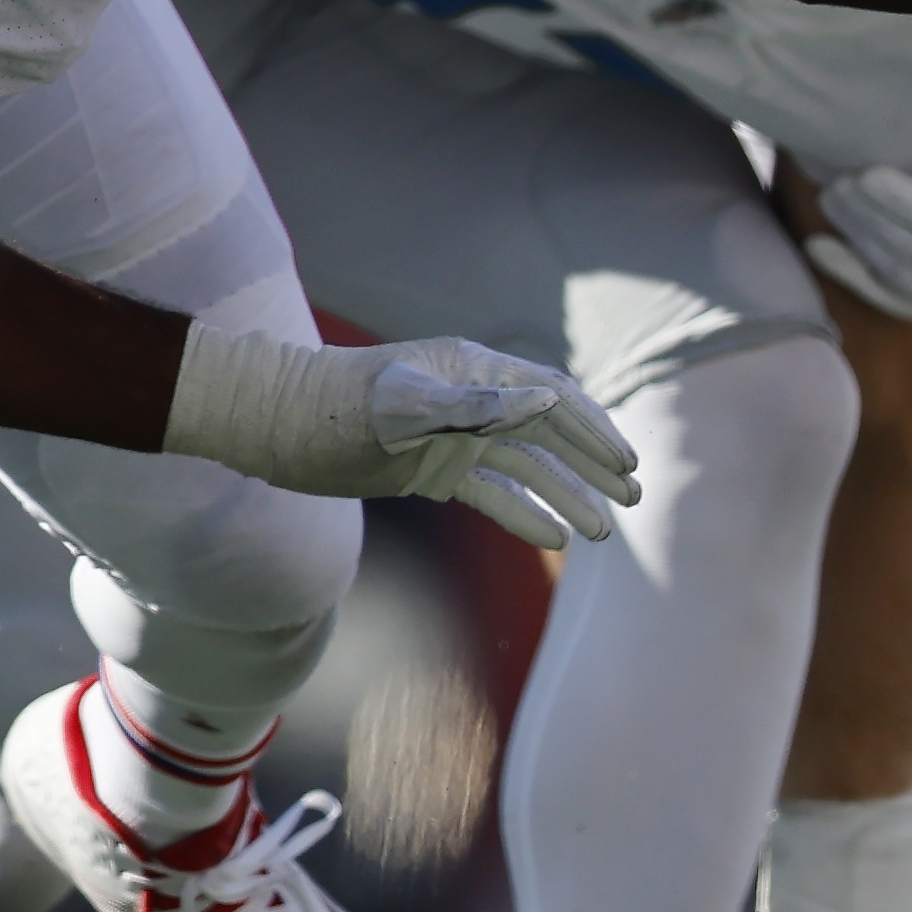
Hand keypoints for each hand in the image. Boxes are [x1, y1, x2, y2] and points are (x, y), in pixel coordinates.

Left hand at [161, 322, 647, 549]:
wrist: (276, 425)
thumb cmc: (336, 407)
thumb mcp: (406, 405)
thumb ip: (477, 403)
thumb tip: (552, 397)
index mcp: (475, 371)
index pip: (553, 397)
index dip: (595, 430)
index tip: (629, 465)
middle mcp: (472, 400)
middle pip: (551, 432)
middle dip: (594, 465)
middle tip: (636, 499)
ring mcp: (453, 436)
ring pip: (526, 468)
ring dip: (567, 495)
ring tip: (606, 533)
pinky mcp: (431, 468)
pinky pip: (490, 492)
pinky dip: (523, 514)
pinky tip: (553, 540)